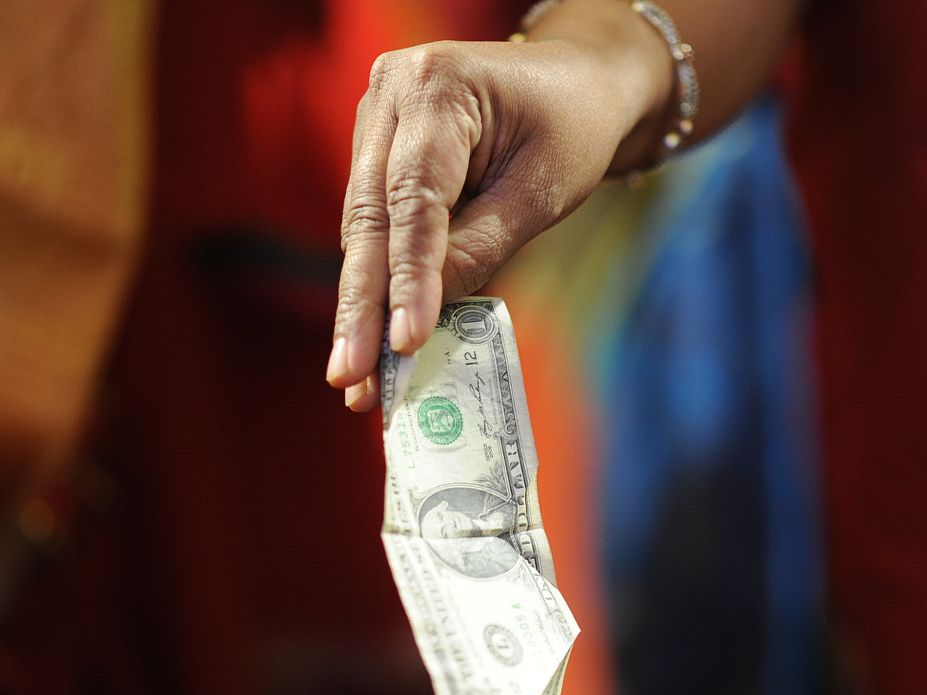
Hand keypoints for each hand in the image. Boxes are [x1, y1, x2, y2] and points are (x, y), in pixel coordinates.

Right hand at [326, 14, 673, 410]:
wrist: (574, 83)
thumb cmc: (571, 128)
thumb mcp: (540, 191)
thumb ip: (480, 250)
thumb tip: (422, 320)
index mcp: (436, 84)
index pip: (415, 197)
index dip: (407, 276)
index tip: (404, 343)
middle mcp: (389, 93)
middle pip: (369, 217)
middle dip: (362, 307)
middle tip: (352, 379)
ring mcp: (373, 119)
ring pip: (360, 230)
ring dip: (360, 308)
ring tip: (358, 380)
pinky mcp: (373, 151)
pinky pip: (370, 227)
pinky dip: (375, 285)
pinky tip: (371, 344)